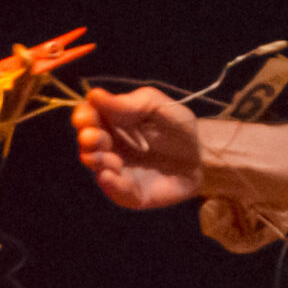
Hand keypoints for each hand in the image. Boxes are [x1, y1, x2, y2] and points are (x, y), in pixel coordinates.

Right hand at [73, 87, 204, 209]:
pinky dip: (111, 184)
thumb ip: (132, 102)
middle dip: (88, 138)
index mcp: (113, 122)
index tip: (86, 116)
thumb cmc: (179, 129)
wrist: (203, 159)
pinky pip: (116, 191)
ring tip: (112, 159)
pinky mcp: (130, 192)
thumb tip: (94, 95)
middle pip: (87, 142)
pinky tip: (110, 176)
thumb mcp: (161, 108)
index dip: (83, 116)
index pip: (88, 116)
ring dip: (98, 160)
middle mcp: (109, 146)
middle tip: (95, 137)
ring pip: (96, 166)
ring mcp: (117, 170)